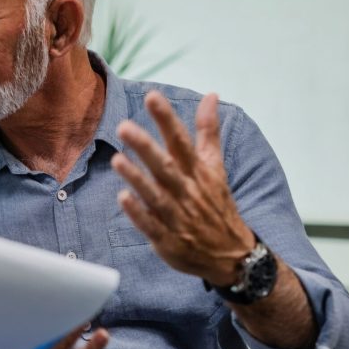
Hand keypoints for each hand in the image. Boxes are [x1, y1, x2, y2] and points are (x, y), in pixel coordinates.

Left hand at [112, 91, 253, 285]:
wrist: (231, 254)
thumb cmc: (216, 203)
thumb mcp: (216, 165)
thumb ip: (208, 130)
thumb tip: (211, 94)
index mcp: (198, 171)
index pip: (181, 140)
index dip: (166, 119)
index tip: (152, 96)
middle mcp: (187, 191)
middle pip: (165, 166)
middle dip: (145, 146)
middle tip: (123, 127)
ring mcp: (177, 216)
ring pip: (155, 194)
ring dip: (137, 178)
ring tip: (117, 159)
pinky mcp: (168, 239)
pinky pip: (151, 225)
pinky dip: (138, 213)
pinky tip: (123, 198)